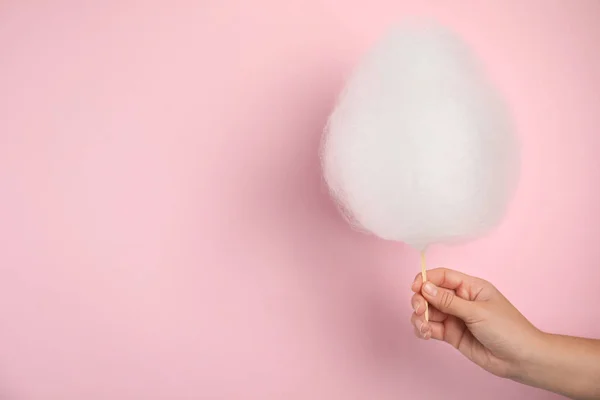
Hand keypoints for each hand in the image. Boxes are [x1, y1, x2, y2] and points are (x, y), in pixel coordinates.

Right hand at [410, 268, 542, 378]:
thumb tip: (425, 287)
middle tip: (420, 311)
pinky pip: (431, 327)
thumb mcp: (477, 312)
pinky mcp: (452, 334)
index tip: (414, 288)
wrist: (521, 360)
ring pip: (428, 312)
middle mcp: (460, 300)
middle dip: (420, 300)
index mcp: (470, 287)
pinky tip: (426, 334)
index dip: (425, 279)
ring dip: (420, 317)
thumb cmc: (508, 329)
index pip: (442, 276)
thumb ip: (449, 301)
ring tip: (424, 328)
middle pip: (430, 294)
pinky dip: (423, 329)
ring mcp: (455, 317)